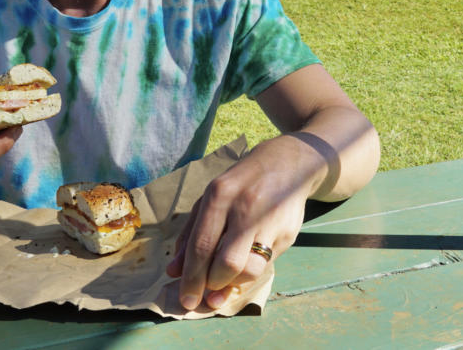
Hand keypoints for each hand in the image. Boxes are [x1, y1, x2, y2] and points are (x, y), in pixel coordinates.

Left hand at [165, 136, 316, 310]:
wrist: (286, 164)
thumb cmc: (239, 185)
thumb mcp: (210, 199)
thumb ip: (190, 234)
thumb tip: (173, 272)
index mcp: (219, 195)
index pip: (201, 246)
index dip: (191, 278)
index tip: (185, 299)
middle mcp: (246, 208)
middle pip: (226, 262)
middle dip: (211, 286)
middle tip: (204, 296)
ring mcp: (270, 221)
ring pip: (250, 269)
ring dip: (232, 284)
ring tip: (222, 283)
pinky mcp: (289, 233)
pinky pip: (266, 265)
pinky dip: (249, 275)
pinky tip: (241, 272)